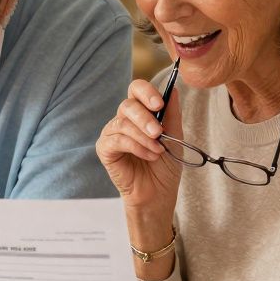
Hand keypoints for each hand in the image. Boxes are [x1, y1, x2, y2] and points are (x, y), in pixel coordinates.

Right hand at [95, 78, 183, 216]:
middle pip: (127, 104)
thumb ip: (172, 113)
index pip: (136, 89)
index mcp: (140, 112)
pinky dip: (136, 147)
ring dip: (143, 137)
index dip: (146, 92)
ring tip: (158, 150)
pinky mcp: (104, 149)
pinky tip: (149, 155)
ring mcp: (112, 134)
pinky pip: (117, 140)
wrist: (158, 192)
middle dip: (145, 117)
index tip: (159, 104)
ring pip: (123, 123)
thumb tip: (172, 88)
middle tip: (159, 132)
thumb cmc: (165, 165)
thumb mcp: (175, 136)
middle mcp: (123, 119)